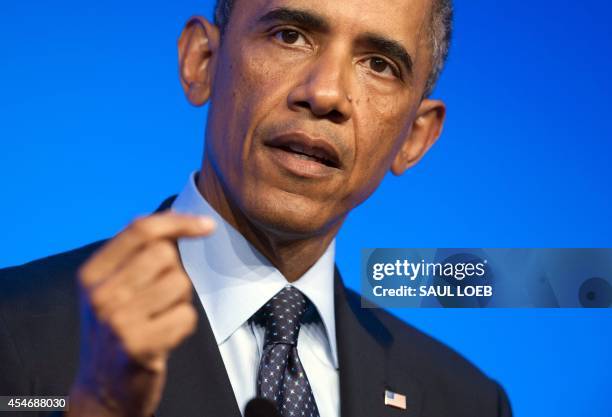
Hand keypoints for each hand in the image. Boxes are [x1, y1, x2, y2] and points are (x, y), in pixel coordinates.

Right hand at [67, 212, 214, 416]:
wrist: (102, 389)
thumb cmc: (117, 330)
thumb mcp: (111, 289)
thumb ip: (137, 257)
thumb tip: (185, 223)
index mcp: (92, 273)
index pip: (141, 230)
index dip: (179, 222)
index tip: (207, 226)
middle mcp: (100, 294)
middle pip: (165, 254)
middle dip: (174, 272)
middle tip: (160, 298)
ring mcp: (117, 321)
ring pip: (179, 283)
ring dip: (180, 301)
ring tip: (159, 319)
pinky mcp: (138, 346)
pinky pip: (186, 316)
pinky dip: (183, 325)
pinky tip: (164, 337)